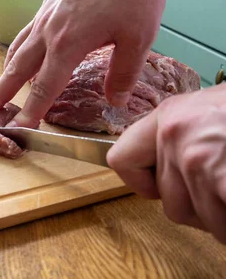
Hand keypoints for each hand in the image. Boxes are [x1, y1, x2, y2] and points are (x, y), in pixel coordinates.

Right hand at [0, 0, 166, 126]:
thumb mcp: (139, 37)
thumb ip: (123, 74)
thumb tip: (115, 102)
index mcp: (67, 45)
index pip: (44, 87)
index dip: (32, 111)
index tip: (21, 128)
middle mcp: (48, 31)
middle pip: (18, 68)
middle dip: (2, 93)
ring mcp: (45, 14)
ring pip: (18, 47)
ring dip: (7, 70)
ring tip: (1, 85)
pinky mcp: (48, 1)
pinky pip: (26, 30)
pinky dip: (19, 48)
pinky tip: (25, 51)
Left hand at [107, 84, 225, 242]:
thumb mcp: (210, 111)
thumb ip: (181, 138)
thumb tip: (167, 170)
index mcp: (169, 116)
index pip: (121, 160)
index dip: (143, 183)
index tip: (160, 188)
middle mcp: (175, 136)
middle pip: (169, 202)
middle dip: (200, 207)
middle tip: (223, 189)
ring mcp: (199, 160)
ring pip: (200, 220)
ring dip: (224, 217)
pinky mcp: (222, 180)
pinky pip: (222, 225)